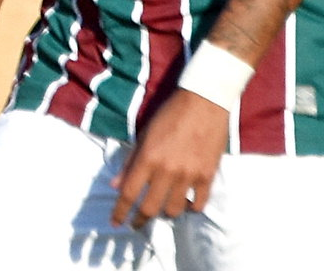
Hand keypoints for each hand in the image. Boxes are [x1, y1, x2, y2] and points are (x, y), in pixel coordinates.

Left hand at [110, 91, 227, 226]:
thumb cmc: (170, 114)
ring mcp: (189, 175)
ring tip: (163, 206)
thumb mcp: (144, 134)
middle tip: (137, 223)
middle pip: (150, 208)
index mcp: (148, 158)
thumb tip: (116, 185)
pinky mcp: (208, 175)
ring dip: (166, 211)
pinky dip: (191, 207)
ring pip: (174, 210)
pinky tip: (187, 203)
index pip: (129, 193)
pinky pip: (199, 204)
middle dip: (140, 219)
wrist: (204, 101)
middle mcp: (167, 170)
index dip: (120, 212)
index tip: (116, 223)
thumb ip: (130, 161)